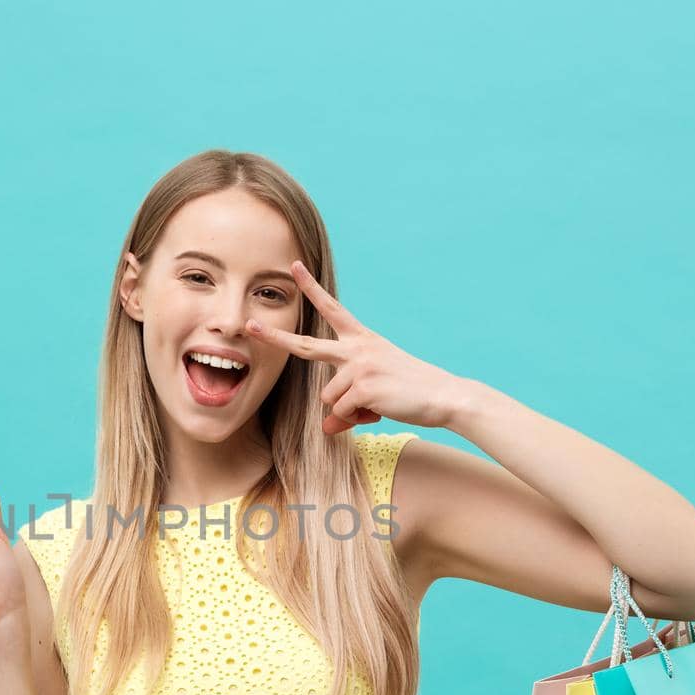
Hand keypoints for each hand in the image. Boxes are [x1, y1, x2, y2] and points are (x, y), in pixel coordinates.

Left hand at [247, 260, 473, 434]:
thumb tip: (327, 426)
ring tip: (376, 404)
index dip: (312, 289)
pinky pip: (340, 413)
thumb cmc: (411, 391)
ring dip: (347, 410)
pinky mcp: (362, 388)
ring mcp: (358, 366)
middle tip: (250, 324)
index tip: (295, 268)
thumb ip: (346, 401)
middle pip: (305, 345)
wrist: (444, 396)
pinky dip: (355, 420)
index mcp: (362, 339)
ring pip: (328, 398)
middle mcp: (357, 348)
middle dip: (275, 336)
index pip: (333, 309)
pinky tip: (379, 411)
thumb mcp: (375, 390)